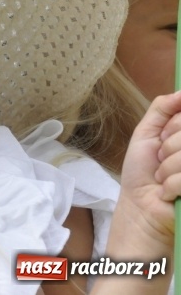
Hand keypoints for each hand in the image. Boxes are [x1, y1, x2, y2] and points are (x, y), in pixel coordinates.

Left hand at [117, 91, 180, 252]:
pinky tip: (168, 192)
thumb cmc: (143, 171)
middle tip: (160, 160)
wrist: (141, 207)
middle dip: (167, 147)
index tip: (163, 137)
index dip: (173, 127)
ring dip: (167, 168)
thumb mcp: (147, 133)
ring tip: (163, 178)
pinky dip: (170, 185)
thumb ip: (163, 109)